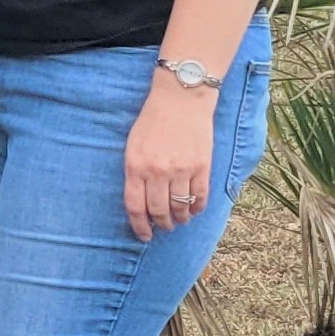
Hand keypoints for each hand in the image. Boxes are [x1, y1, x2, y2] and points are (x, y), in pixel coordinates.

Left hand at [124, 83, 220, 241]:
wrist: (180, 100)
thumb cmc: (152, 121)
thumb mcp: (133, 145)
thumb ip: (135, 172)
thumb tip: (141, 200)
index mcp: (136, 166)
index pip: (135, 206)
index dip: (139, 226)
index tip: (144, 235)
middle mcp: (157, 172)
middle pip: (159, 211)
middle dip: (162, 224)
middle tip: (164, 228)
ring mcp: (181, 170)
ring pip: (181, 208)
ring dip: (180, 219)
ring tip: (180, 220)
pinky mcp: (201, 167)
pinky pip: (200, 197)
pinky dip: (197, 208)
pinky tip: (194, 210)